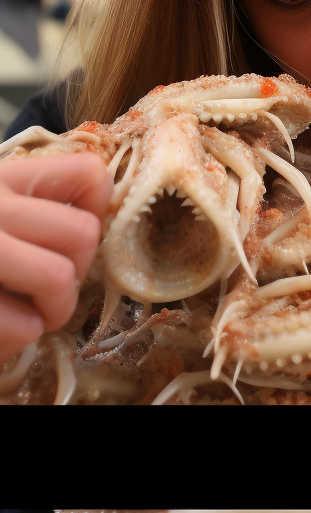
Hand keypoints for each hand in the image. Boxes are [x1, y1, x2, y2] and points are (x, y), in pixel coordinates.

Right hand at [0, 152, 110, 362]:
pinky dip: (18, 336)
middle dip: (75, 273)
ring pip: (58, 278)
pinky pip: (24, 325)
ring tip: (29, 313)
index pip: (90, 176)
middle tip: (46, 289)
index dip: (93, 214)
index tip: (68, 239)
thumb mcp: (0, 207)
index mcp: (2, 180)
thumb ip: (39, 206)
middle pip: (83, 234)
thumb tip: (99, 220)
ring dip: (53, 310)